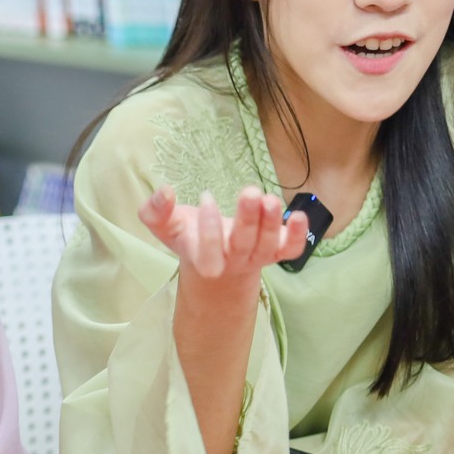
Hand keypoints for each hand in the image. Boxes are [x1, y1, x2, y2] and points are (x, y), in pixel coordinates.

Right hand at [139, 185, 309, 290]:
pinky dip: (298, 236)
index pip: (208, 254)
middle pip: (243, 246)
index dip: (209, 229)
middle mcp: (232, 261)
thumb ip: (155, 211)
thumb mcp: (165, 225)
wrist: (216, 261)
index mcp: (203, 259)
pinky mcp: (276, 252)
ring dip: (272, 222)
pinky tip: (298, 215)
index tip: (206, 198)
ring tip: (269, 199)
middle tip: (249, 192)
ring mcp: (257, 258)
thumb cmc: (188, 237)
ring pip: (268, 246)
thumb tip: (164, 191)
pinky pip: (291, 250)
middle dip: (248, 220)